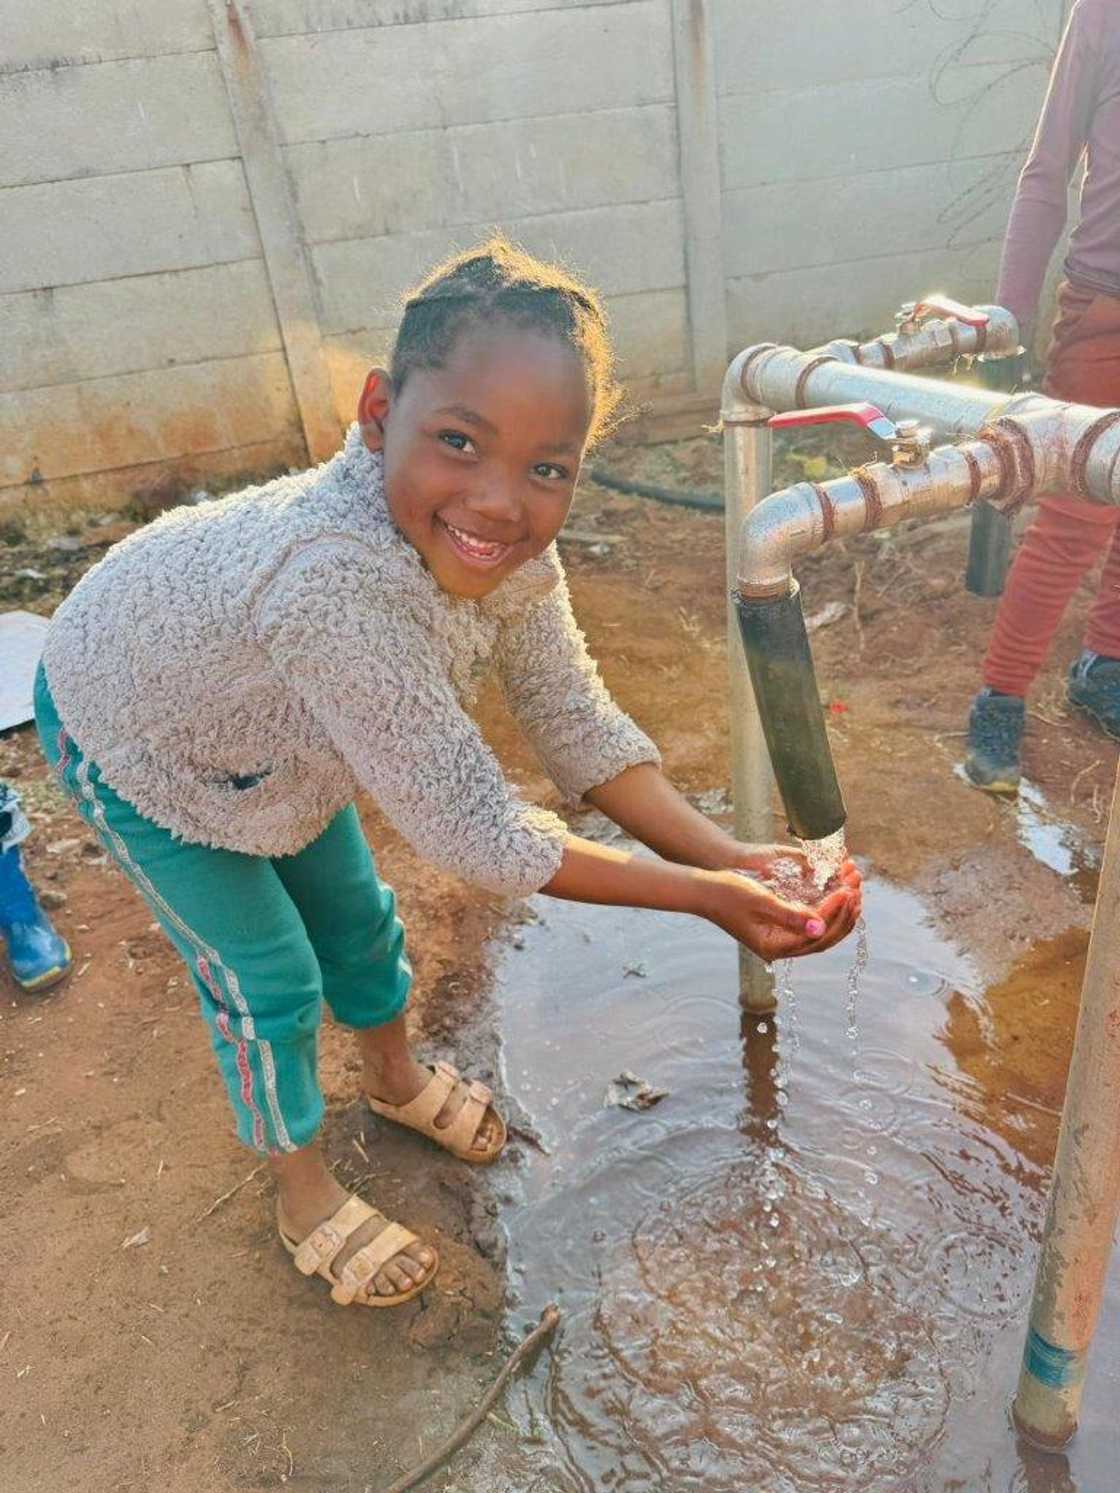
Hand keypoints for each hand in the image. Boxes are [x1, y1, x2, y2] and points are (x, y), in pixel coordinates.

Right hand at [699, 844, 862, 961]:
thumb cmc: (728, 892)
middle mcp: (779, 947)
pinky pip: (812, 925)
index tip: (845, 890)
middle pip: (824, 939)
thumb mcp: (760, 900)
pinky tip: (836, 896)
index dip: (834, 912)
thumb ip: (790, 914)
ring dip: (839, 914)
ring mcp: (780, 939)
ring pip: (821, 933)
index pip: (816, 933)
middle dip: (843, 915)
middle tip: (856, 891)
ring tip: (853, 892)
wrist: (704, 890)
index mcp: (774, 946)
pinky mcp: (780, 928)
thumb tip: (819, 926)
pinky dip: (827, 911)